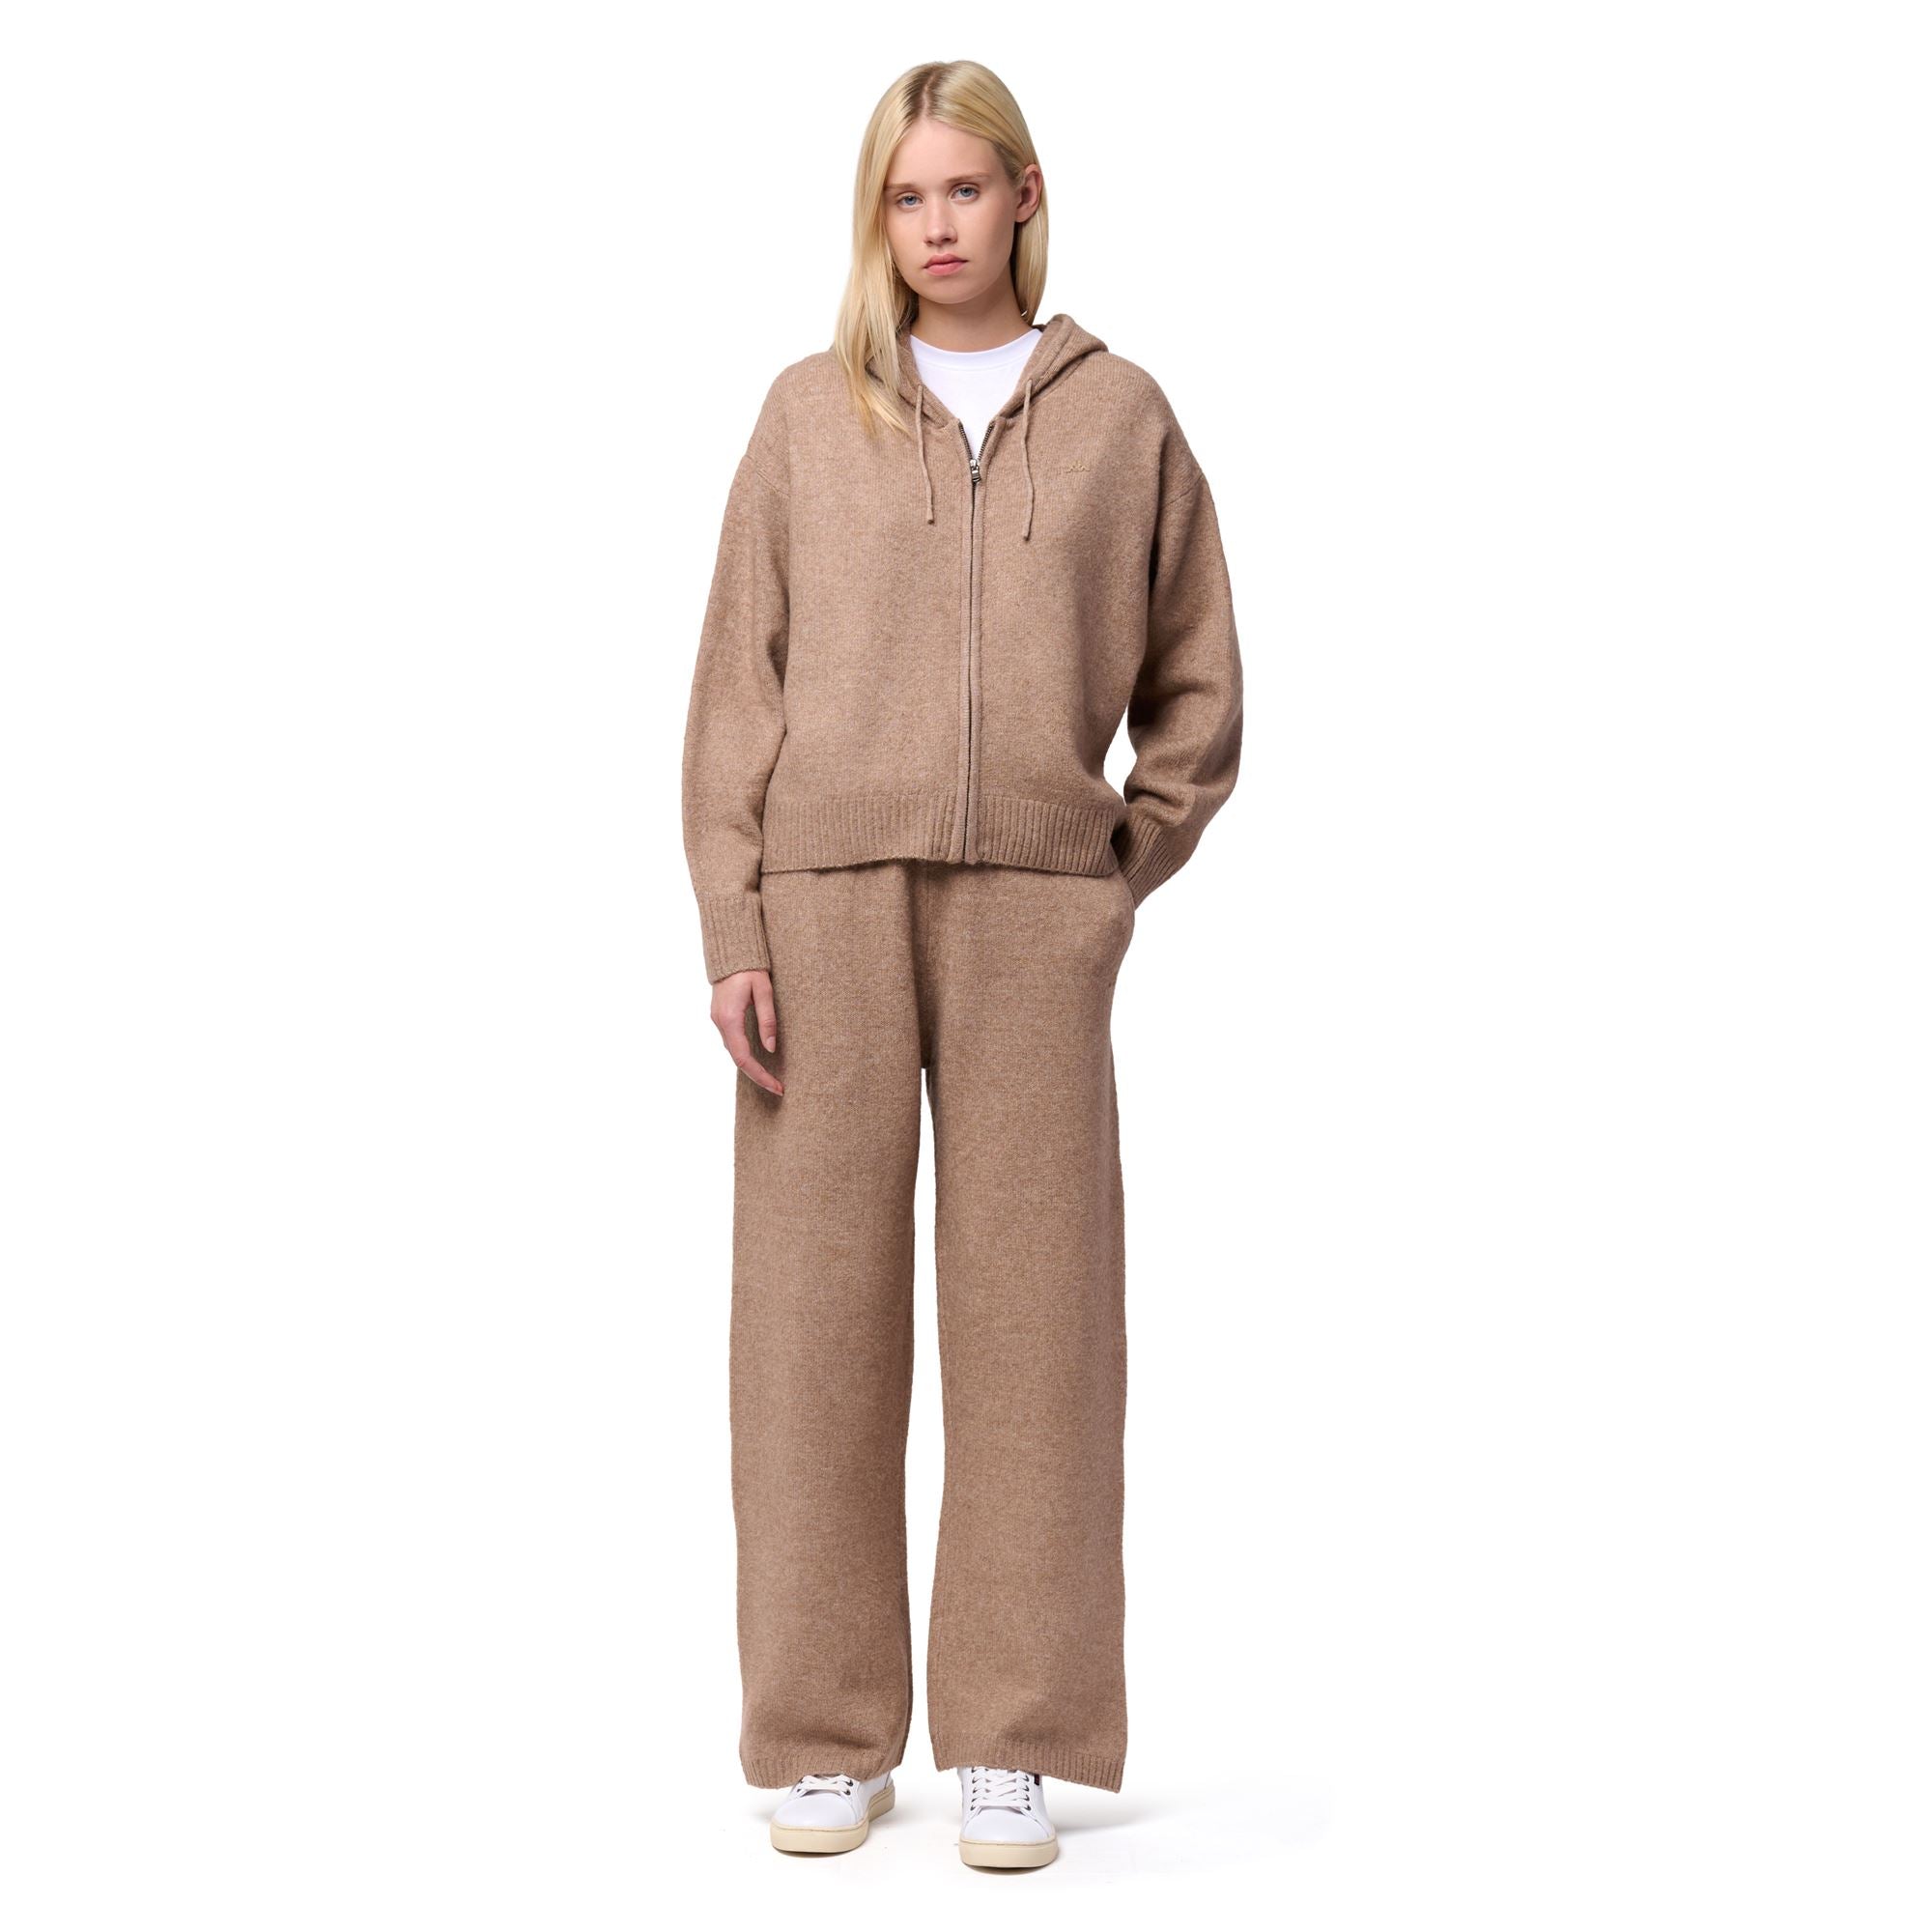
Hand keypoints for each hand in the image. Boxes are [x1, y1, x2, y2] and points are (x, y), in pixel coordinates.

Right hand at [711, 968, 782, 1094]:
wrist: (731, 952)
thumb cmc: (749, 968)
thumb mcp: (764, 991)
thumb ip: (767, 1020)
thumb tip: (770, 1049)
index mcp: (730, 1019)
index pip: (744, 1058)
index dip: (760, 1075)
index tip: (777, 1086)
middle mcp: (720, 1023)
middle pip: (738, 1060)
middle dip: (758, 1076)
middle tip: (778, 1088)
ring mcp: (718, 1021)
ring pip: (734, 1052)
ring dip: (751, 1068)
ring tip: (771, 1078)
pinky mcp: (721, 1017)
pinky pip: (732, 1043)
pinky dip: (745, 1056)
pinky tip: (758, 1061)